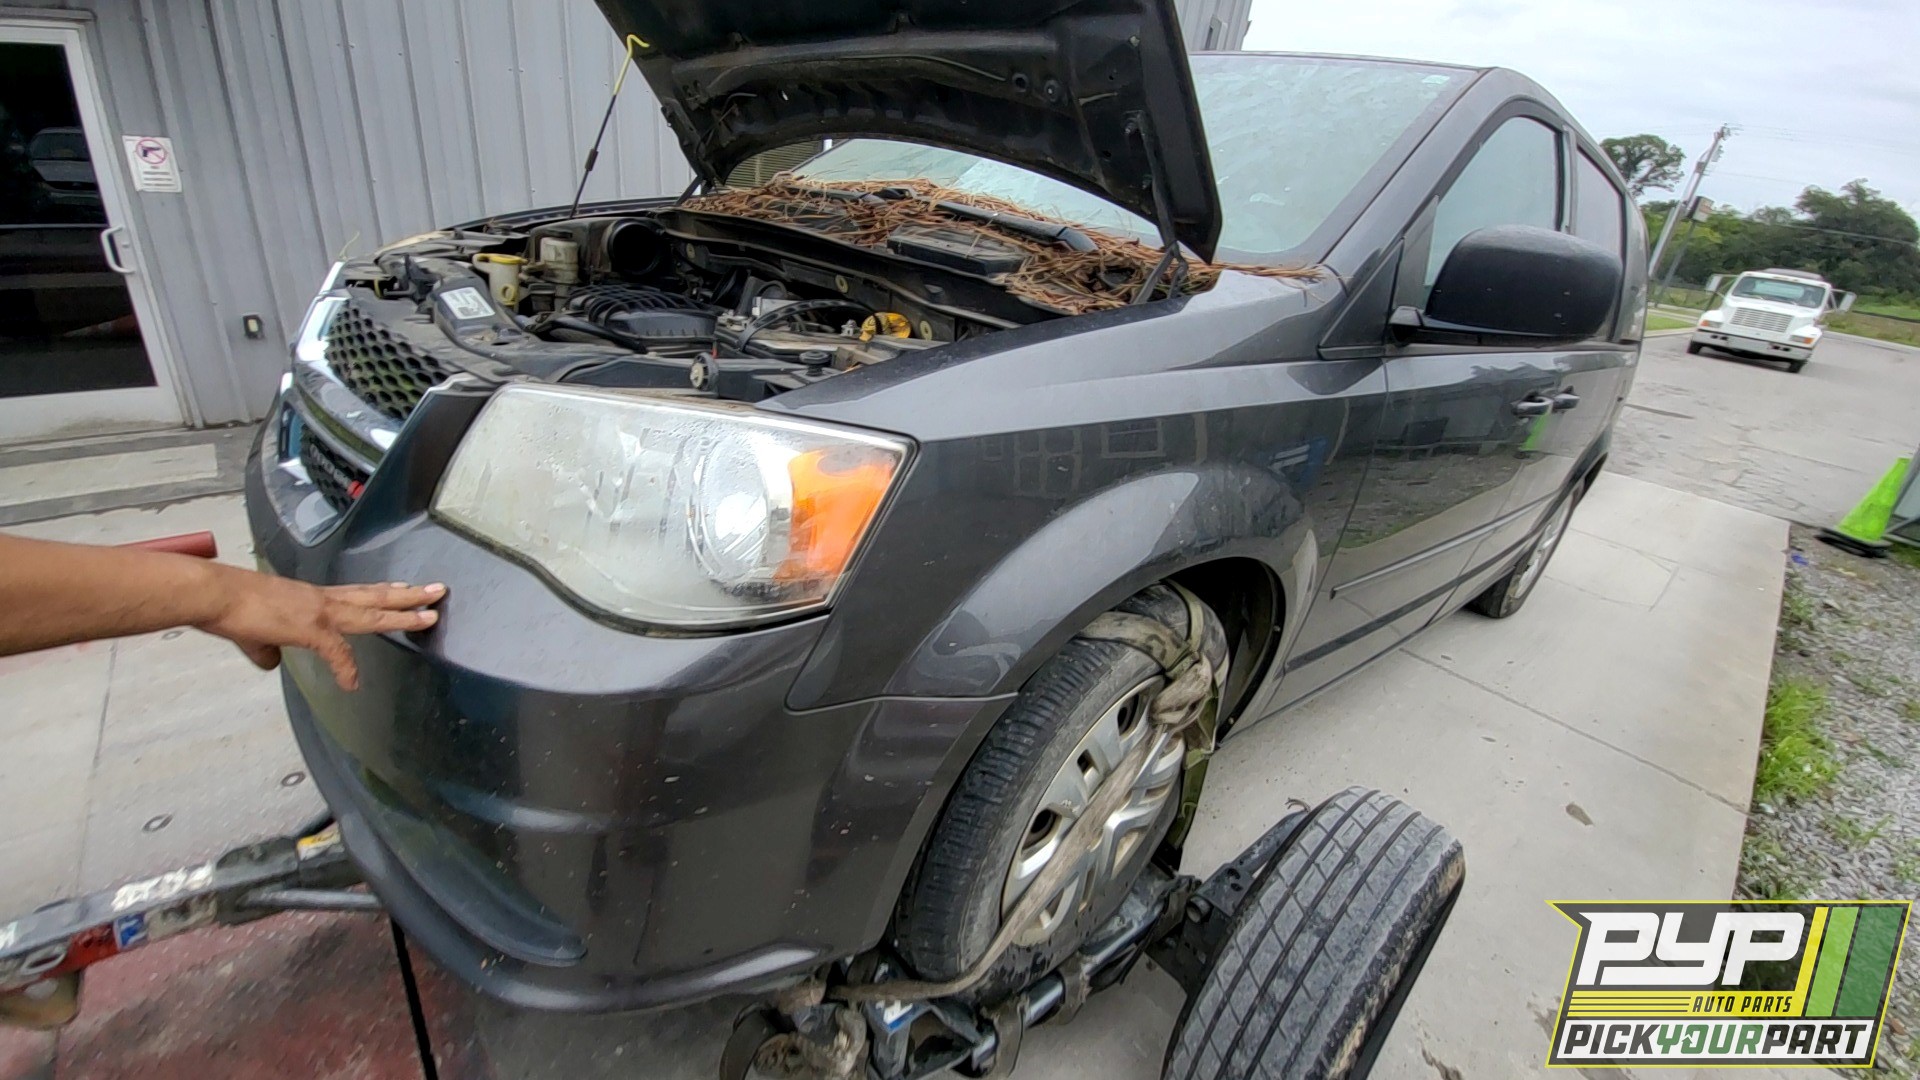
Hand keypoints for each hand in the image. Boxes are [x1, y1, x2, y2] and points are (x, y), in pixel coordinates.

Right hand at [195, 565, 445, 689]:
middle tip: (436, 591)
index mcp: (311, 597)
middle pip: (374, 595)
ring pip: (372, 612)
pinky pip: (337, 651)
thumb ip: (267, 647)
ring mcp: (319, 611)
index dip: (380, 594)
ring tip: (431, 615)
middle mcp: (321, 599)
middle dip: (408, 596)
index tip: (402, 592)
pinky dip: (346, 668)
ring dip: (403, 614)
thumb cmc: (228, 606)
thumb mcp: (254, 629)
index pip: (355, 593)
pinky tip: (353, 683)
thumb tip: (271, 661)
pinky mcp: (310, 627)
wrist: (214, 594)